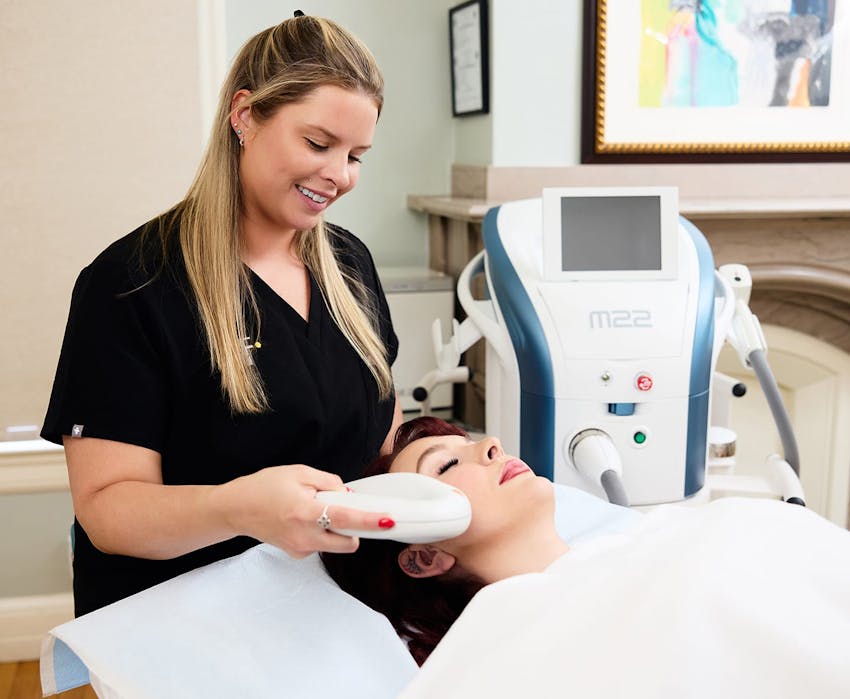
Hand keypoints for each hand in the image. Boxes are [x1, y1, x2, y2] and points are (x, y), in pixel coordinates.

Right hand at [221, 464, 392, 557]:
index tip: (388, 521)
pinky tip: (305, 519)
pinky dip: (323, 533)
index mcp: (305, 513)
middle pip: (348, 543)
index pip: (346, 520)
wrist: (235, 508)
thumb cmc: (264, 487)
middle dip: (356, 530)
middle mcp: (304, 536)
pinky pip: (321, 545)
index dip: (370, 521)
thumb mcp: (299, 472)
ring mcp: (300, 548)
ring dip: (337, 530)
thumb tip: (348, 495)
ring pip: (335, 544)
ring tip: (316, 510)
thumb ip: (329, 482)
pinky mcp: (296, 553)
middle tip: (348, 510)